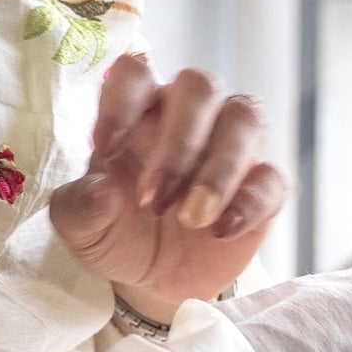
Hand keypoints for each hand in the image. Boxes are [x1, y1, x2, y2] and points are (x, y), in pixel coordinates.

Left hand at [49, 54, 288, 320]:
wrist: (153, 281)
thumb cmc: (112, 231)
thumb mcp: (80, 226)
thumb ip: (78, 207)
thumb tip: (101, 192)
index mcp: (137, 110)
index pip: (136, 71)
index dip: (122, 101)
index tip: (104, 150)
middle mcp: (187, 116)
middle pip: (200, 86)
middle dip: (179, 143)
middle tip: (153, 202)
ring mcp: (229, 147)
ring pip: (243, 119)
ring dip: (217, 171)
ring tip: (190, 220)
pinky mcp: (262, 187)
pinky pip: (272, 176)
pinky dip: (249, 201)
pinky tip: (221, 230)